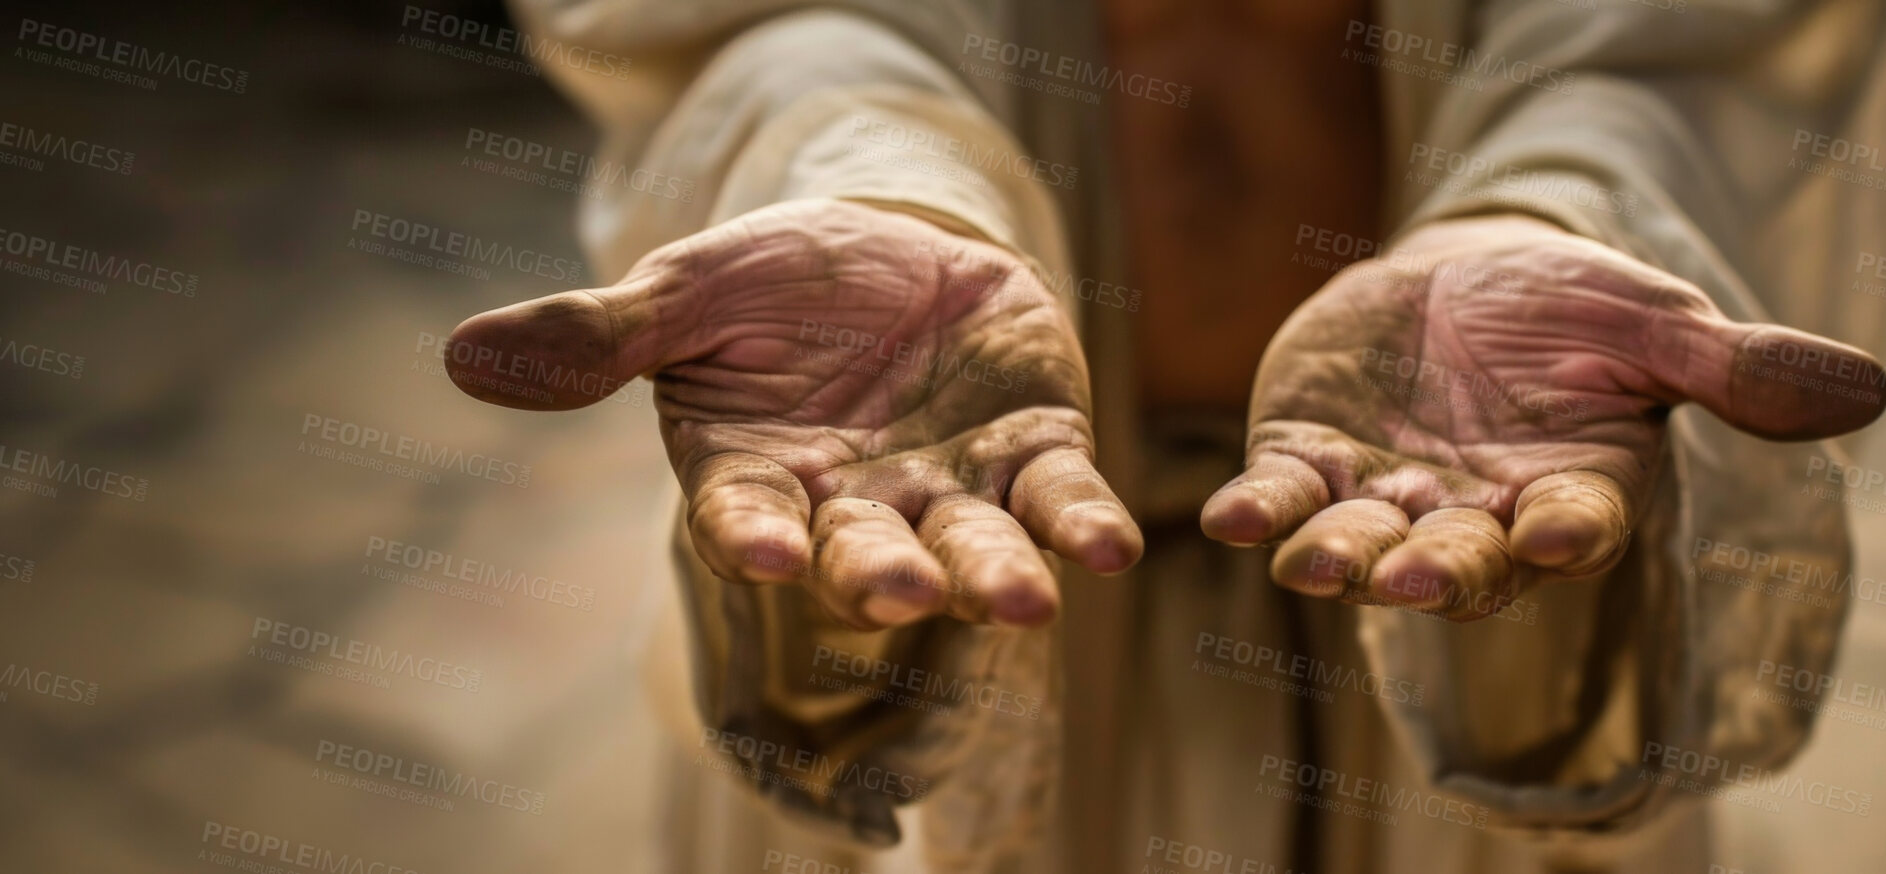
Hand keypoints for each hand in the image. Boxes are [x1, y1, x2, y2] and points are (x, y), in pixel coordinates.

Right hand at [447, 199, 1140, 629]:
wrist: (897, 248)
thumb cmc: (777, 281)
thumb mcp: (689, 290)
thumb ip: (603, 334)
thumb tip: (466, 357)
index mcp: (758, 475)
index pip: (749, 521)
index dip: (757, 539)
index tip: (767, 554)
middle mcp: (854, 505)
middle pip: (866, 557)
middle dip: (885, 577)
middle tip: (904, 593)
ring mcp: (949, 490)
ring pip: (971, 547)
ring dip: (993, 577)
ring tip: (1022, 602)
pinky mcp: (1034, 454)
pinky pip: (1062, 501)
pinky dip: (1087, 527)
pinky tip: (1118, 550)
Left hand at [1201, 214, 1885, 619]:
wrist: (1465, 281)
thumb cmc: (1575, 311)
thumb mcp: (1656, 321)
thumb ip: (1735, 366)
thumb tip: (1865, 389)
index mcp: (1572, 494)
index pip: (1576, 529)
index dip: (1567, 533)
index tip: (1559, 533)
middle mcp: (1476, 518)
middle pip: (1462, 563)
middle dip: (1440, 572)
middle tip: (1417, 579)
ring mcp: (1386, 500)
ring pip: (1363, 548)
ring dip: (1339, 560)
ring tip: (1311, 565)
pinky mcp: (1309, 463)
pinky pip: (1280, 499)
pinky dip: (1255, 512)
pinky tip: (1223, 520)